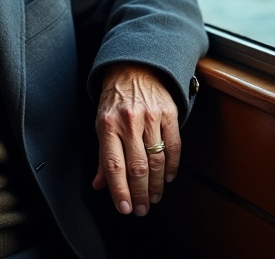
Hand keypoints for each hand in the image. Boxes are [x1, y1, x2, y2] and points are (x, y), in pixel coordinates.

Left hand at [92, 62, 180, 216]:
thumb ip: (103, 155)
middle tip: (141, 209)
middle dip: (140, 194)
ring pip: (156, 160)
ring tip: (153, 198)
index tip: (125, 208)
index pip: (114, 165)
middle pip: (137, 167)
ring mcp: (151, 117)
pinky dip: (172, 166)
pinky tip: (167, 178)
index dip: (120, 190)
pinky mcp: (169, 113)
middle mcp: (129, 121)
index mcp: (108, 125)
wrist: (136, 66)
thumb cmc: (116, 97)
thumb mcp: (102, 122)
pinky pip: (174, 146)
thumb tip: (100, 184)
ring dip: (156, 185)